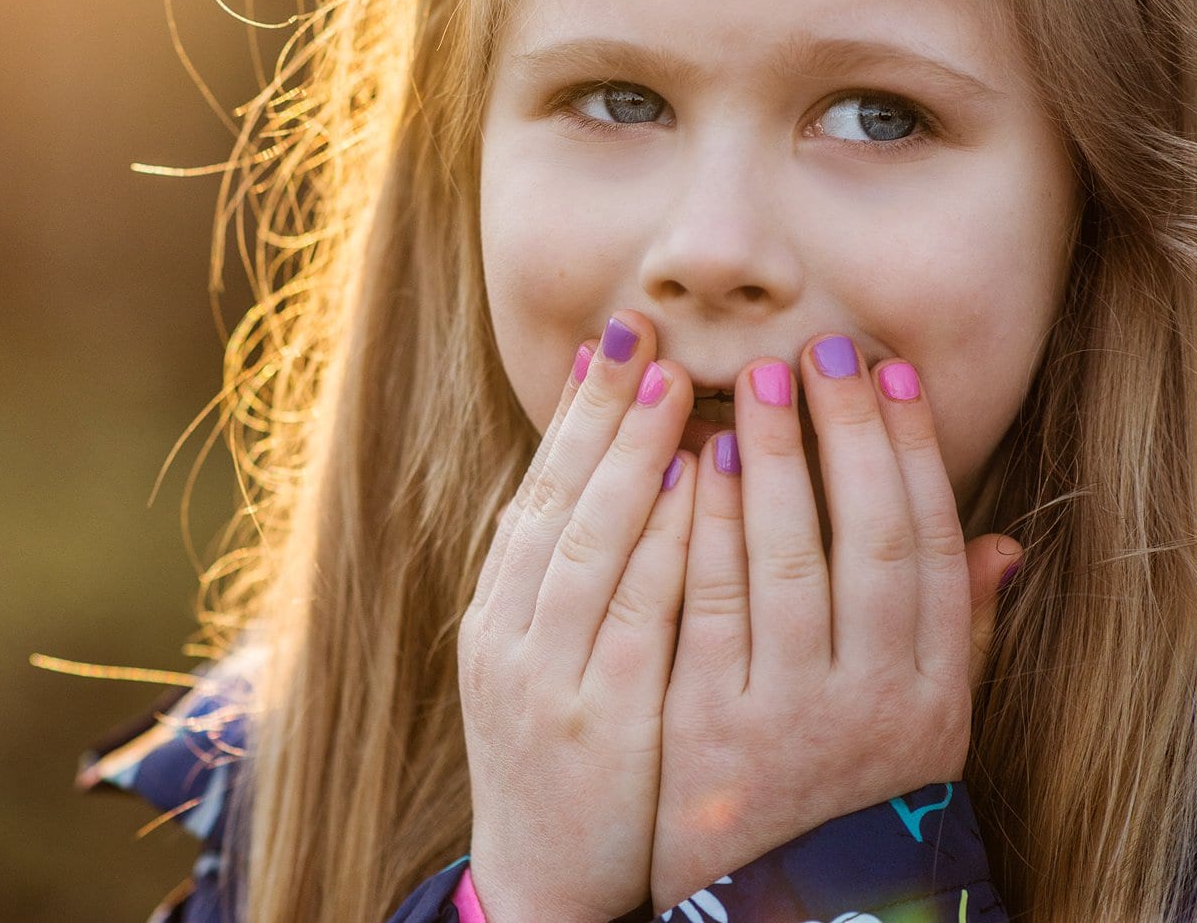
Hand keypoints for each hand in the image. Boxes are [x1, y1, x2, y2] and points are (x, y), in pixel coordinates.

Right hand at [458, 310, 698, 922]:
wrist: (543, 886)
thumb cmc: (568, 763)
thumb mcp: (554, 667)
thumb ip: (585, 583)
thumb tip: (648, 488)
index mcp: (499, 614)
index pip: (538, 492)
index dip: (577, 414)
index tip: (615, 340)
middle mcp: (508, 633)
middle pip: (555, 499)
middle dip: (598, 410)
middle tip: (640, 328)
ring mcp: (545, 676)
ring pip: (587, 543)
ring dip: (630, 458)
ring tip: (671, 383)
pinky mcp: (596, 718)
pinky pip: (633, 613)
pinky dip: (662, 543)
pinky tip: (697, 489)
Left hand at [648, 335, 1021, 909]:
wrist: (776, 912)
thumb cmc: (843, 796)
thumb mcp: (921, 731)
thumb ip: (956, 635)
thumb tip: (1004, 544)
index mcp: (933, 697)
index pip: (927, 547)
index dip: (913, 454)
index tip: (892, 374)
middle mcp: (875, 705)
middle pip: (868, 540)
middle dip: (848, 434)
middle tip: (823, 348)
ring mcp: (790, 718)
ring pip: (789, 562)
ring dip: (773, 460)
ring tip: (756, 379)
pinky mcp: (707, 730)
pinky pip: (708, 606)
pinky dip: (704, 526)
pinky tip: (693, 461)